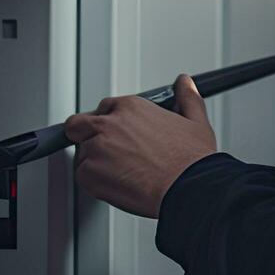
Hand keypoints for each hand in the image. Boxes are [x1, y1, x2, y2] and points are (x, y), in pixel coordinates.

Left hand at [64, 74, 217, 217]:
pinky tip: (117, 184)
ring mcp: (96, 148)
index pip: (105, 108)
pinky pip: (82, 175)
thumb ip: (187, 98)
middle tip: (104, 150)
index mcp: (131, 108)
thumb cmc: (191, 162)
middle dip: (86, 134)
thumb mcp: (195, 122)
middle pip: (79, 124)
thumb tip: (185, 84)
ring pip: (83, 153)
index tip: (117, 133)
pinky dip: (95, 182)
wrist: (188, 190)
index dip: (109, 121)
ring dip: (95, 162)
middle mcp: (109, 124)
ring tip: (120, 174)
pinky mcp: (89, 173)